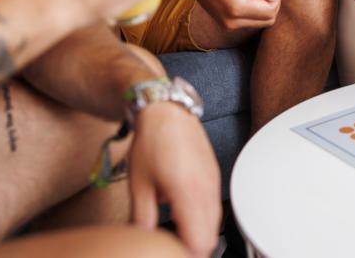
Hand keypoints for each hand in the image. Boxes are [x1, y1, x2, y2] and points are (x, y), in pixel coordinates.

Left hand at [129, 102, 221, 257]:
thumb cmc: (152, 141)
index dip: (185, 254)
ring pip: (215, 224)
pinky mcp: (214, 175)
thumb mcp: (139, 185)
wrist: (166, 111)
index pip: (199, 243)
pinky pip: (215, 207)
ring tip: (176, 233)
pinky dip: (203, 218)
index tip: (171, 253)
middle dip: (192, 248)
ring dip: (199, 234)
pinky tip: (184, 215)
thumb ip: (142, 220)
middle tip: (172, 247)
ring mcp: (213, 182)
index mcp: (188, 193)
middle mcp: (206, 189)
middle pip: (210, 238)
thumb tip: (142, 240)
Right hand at [182, 0, 280, 28]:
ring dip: (264, 5)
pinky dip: (255, 8)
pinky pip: (252, 20)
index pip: (271, 10)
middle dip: (271, 1)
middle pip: (269, 19)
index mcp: (236, 9)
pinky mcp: (228, 24)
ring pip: (262, 21)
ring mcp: (230, 26)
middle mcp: (233, 22)